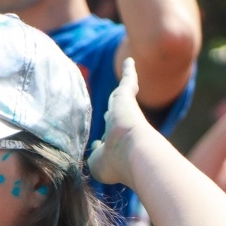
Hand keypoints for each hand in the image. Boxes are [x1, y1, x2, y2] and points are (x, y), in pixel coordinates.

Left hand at [88, 58, 154, 186]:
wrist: (132, 153)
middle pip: (116, 114)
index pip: (109, 138)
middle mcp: (122, 126)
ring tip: (127, 76)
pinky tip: (130, 61)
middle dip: (114, 111)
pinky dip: (129, 71)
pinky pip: (128, 81)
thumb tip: (95, 146)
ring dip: (126, 87)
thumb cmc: (115, 163)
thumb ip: (93, 155)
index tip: (100, 143)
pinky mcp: (127, 97)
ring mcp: (125, 111)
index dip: (104, 141)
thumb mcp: (97, 163)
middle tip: (114, 105)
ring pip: (123, 95)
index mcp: (115, 143)